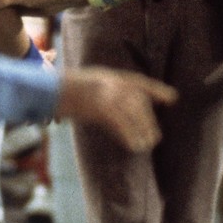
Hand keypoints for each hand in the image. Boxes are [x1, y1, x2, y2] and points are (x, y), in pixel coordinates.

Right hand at [56, 67, 178, 152]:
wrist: (49, 91)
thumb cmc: (65, 90)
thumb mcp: (89, 83)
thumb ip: (106, 90)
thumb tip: (123, 105)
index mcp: (110, 76)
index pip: (140, 83)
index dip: (157, 90)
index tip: (173, 98)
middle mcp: (112, 83)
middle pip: (139, 103)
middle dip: (148, 121)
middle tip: (154, 137)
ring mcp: (107, 95)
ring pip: (134, 114)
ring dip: (143, 131)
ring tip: (148, 144)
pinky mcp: (101, 108)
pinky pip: (122, 124)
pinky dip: (130, 136)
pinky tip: (134, 146)